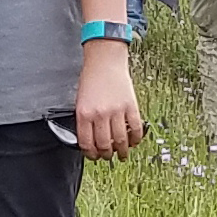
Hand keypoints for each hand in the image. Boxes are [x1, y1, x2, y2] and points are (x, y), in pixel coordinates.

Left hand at [75, 41, 142, 160]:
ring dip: (122, 151)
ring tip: (122, 154)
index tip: (93, 156)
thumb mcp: (80, 101)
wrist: (105, 60)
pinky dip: (136, 139)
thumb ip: (84, 120)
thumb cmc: (92, 79)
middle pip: (104, 145)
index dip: (90, 154)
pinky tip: (133, 142)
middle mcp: (100, 114)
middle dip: (106, 155)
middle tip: (108, 156)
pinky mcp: (131, 106)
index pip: (87, 143)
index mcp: (84, 114)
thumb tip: (91, 140)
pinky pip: (136, 129)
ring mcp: (117, 111)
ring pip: (121, 141)